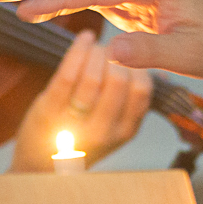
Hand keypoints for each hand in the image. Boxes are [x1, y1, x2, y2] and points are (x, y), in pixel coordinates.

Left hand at [8, 30, 151, 172]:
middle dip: (116, 55)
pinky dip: (77, 49)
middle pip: (118, 80)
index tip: (130, 56)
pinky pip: (66, 74)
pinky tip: (84, 38)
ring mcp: (73, 121)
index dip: (138, 65)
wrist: (40, 165)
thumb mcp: (116, 128)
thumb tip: (162, 71)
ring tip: (95, 46)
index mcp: (125, 131)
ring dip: (95, 52)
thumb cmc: (82, 138)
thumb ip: (133, 102)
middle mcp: (102, 130)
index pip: (142, 90)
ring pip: (91, 76)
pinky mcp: (48, 110)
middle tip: (111, 48)